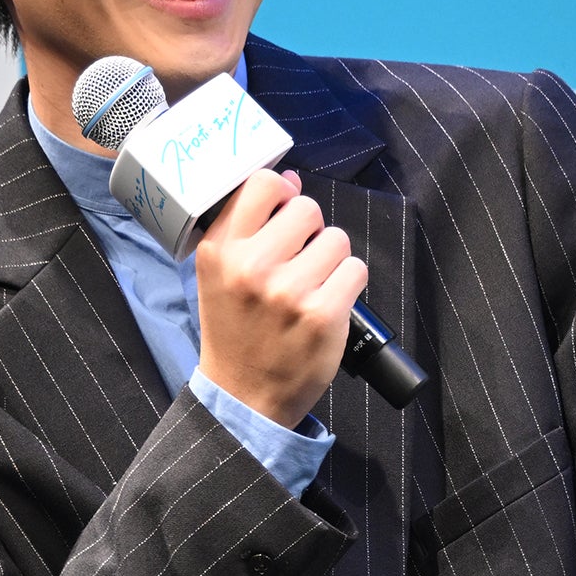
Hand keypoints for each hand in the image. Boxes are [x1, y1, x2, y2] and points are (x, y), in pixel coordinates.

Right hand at [195, 169, 367, 428]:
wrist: (243, 395)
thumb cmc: (234, 328)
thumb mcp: (220, 273)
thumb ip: (250, 225)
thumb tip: (290, 180)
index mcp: (220, 249)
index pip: (263, 183)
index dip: (282, 194)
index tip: (283, 215)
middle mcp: (251, 266)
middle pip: (307, 207)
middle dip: (310, 230)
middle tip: (299, 259)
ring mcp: (288, 290)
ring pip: (337, 239)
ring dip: (332, 259)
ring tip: (312, 284)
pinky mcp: (322, 314)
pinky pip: (355, 269)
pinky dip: (348, 283)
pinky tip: (328, 301)